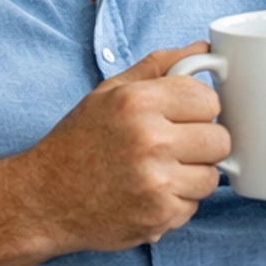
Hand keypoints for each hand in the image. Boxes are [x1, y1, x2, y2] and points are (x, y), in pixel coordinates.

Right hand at [15, 43, 229, 250]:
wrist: (45, 199)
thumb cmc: (79, 142)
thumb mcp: (110, 92)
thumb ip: (160, 67)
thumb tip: (204, 49)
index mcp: (138, 102)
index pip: (209, 100)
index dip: (199, 109)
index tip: (183, 117)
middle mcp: (149, 141)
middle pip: (220, 139)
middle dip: (202, 143)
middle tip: (174, 146)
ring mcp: (156, 183)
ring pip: (212, 176)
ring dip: (192, 175)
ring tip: (159, 171)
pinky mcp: (159, 216)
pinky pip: (194, 206)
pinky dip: (176, 202)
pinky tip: (149, 194)